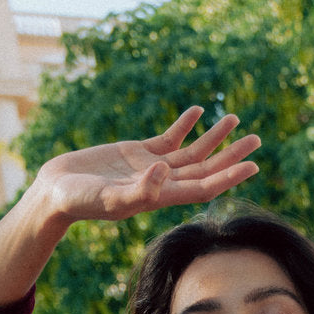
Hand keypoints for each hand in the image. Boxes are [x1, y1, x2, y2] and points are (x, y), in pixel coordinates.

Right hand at [34, 106, 260, 222]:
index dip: (229, 176)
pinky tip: (199, 111)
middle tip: (256, 139)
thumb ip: (139, 190)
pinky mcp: (137, 152)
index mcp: (162, 197)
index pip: (204, 187)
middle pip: (205, 169)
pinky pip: (169, 138)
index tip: (252, 165)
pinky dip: (184, 125)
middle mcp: (162, 183)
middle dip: (231, 155)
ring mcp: (151, 167)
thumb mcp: (110, 198)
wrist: (57, 192)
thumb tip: (165, 170)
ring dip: (213, 137)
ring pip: (191, 152)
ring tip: (235, 119)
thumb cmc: (81, 202)